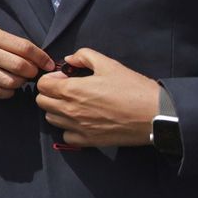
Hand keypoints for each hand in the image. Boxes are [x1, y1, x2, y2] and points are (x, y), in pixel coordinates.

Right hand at [0, 18, 52, 98]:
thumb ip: (9, 42)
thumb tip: (36, 57)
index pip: (23, 48)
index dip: (41, 57)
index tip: (48, 63)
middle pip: (19, 66)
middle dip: (32, 72)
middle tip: (33, 71)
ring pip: (9, 82)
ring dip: (20, 83)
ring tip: (20, 79)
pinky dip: (7, 92)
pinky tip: (8, 86)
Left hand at [35, 49, 158, 146]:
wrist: (155, 115)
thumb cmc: (132, 88)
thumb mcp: (108, 64)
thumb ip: (83, 56)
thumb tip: (69, 60)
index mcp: (72, 90)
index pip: (42, 85)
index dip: (51, 79)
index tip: (65, 78)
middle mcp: (70, 111)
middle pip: (42, 102)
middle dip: (51, 93)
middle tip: (69, 90)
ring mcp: (78, 128)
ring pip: (51, 119)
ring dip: (57, 110)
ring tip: (75, 105)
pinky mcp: (89, 141)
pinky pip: (66, 136)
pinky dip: (69, 129)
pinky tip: (81, 121)